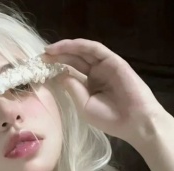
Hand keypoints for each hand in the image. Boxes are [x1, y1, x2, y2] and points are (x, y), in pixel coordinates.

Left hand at [44, 39, 167, 144]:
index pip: (70, 71)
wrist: (134, 122)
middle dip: (57, 56)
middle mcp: (96, 73)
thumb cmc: (110, 118)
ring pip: (83, 52)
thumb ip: (73, 89)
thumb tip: (60, 75)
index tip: (40, 68)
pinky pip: (95, 49)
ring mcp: (105, 66)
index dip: (56, 68)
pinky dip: (80, 46)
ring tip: (49, 50)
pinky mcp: (114, 61)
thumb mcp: (84, 105)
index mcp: (90, 85)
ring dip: (66, 48)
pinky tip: (66, 47)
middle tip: (41, 56)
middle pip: (74, 60)